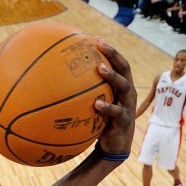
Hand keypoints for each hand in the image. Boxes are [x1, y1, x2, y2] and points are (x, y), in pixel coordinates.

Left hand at [92, 39, 135, 157]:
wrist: (114, 146)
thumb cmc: (101, 122)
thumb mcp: (93, 105)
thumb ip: (83, 94)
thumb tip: (57, 86)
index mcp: (121, 86)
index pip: (118, 63)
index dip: (110, 50)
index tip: (96, 38)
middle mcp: (128, 92)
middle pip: (124, 68)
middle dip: (113, 55)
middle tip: (100, 45)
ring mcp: (128, 105)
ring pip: (124, 86)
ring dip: (112, 76)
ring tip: (99, 69)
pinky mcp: (125, 120)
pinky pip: (117, 112)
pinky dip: (107, 107)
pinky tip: (96, 104)